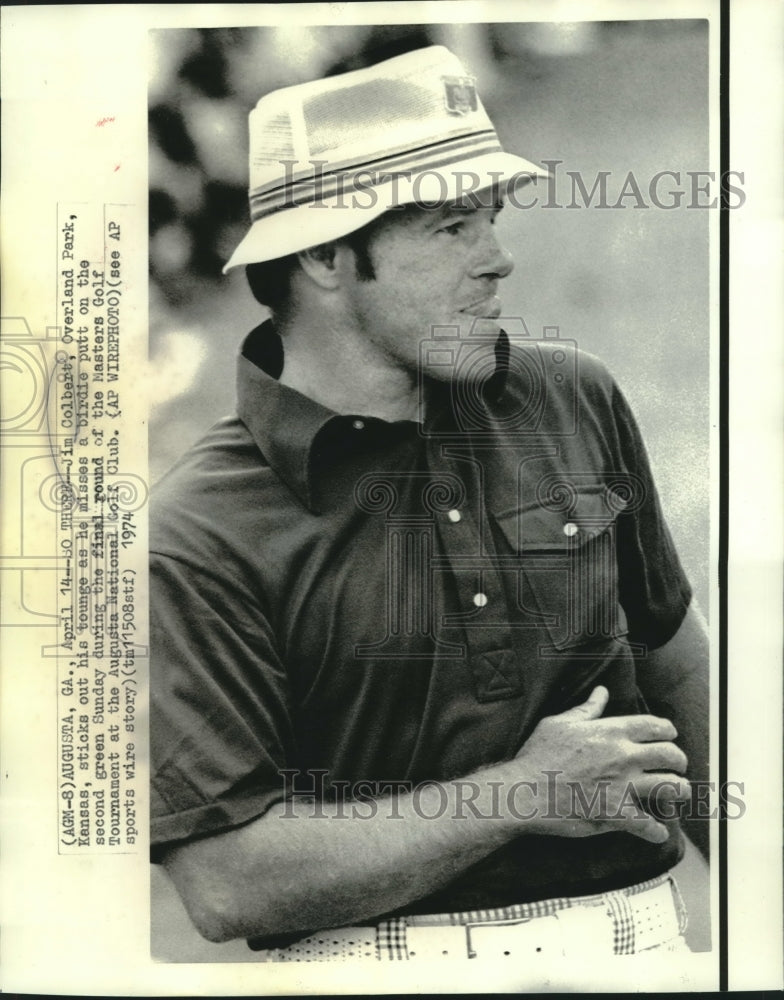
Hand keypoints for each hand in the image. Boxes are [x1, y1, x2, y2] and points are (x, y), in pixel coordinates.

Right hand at [511, 686, 688, 843]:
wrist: (525, 791)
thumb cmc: (538, 755)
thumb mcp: (560, 723)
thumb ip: (587, 709)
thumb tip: (602, 692)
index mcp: (610, 731)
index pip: (654, 725)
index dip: (668, 730)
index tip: (670, 735)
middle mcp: (623, 757)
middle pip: (670, 755)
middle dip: (679, 760)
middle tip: (677, 765)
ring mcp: (623, 786)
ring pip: (670, 787)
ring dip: (679, 791)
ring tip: (678, 793)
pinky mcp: (617, 814)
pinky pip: (649, 825)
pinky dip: (656, 831)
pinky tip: (656, 831)